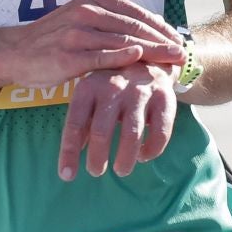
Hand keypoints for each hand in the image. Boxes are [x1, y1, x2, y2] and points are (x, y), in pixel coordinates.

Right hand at [0, 0, 183, 91]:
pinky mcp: (67, 55)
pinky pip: (100, 56)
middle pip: (134, 27)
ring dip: (151, 52)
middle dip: (163, 41)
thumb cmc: (54, 39)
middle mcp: (86, 11)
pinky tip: (140, 61)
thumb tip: (152, 22)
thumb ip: (113, 20)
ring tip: (172, 62)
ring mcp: (76, 33)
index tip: (179, 40)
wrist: (15, 52)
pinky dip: (122, 58)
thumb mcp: (83, 19)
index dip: (161, 27)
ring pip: (122, 41)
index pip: (136, 13)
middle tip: (183, 53)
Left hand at [56, 62, 177, 180]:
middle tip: (96, 172)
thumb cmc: (111, 85)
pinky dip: (151, 150)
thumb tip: (70, 160)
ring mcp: (139, 92)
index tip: (66, 175)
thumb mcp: (91, 97)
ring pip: (132, 134)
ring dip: (125, 158)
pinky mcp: (164, 98)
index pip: (75, 123)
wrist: (149, 57)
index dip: (69, 151)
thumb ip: (82, 125)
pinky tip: (143, 157)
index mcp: (89, 87)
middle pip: (102, 131)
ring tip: (121, 170)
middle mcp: (113, 88)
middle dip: (97, 158)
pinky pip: (160, 132)